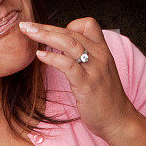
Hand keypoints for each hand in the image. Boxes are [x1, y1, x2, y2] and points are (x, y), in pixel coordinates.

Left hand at [19, 17, 135, 142]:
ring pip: (68, 43)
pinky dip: (52, 57)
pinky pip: (68, 65)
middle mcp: (100, 56)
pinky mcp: (87, 84)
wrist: (119, 121)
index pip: (87, 24)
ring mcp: (94, 69)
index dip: (68, 25)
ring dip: (45, 35)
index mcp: (103, 51)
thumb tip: (63, 52)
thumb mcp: (99, 73)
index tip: (53, 35)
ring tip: (28, 33)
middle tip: (26, 25)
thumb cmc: (106, 100)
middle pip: (71, 32)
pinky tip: (40, 55)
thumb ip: (85, 60)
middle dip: (46, 27)